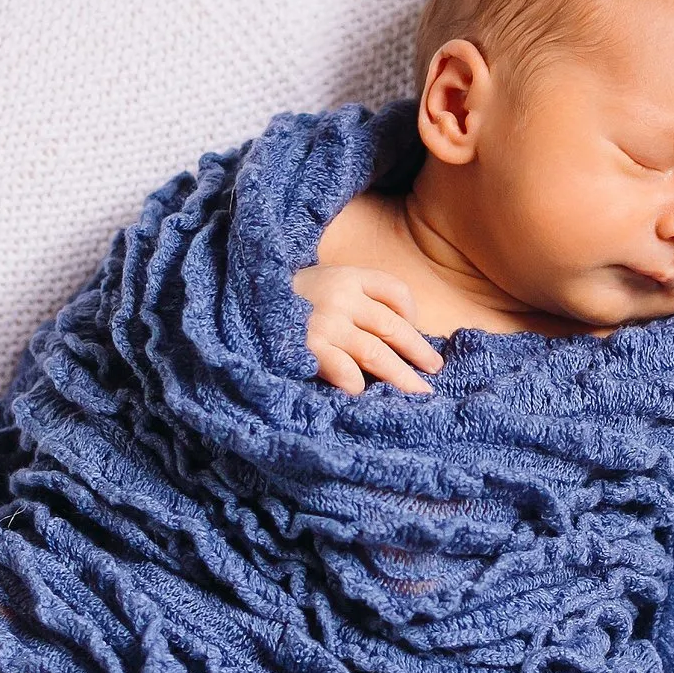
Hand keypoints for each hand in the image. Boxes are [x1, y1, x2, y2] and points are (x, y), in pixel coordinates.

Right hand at [291, 264, 444, 395]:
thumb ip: (352, 300)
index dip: (411, 313)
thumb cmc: (286, 303)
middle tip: (434, 371)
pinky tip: (364, 395)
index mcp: (347, 276)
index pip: (394, 291)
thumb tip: (395, 336)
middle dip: (418, 352)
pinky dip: (359, 386)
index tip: (416, 331)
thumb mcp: (321, 284)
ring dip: (402, 377)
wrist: (239, 304)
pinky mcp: (310, 349)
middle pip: (393, 327)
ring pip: (378, 354)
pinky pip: (347, 373)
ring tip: (419, 392)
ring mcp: (325, 323)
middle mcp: (340, 297)